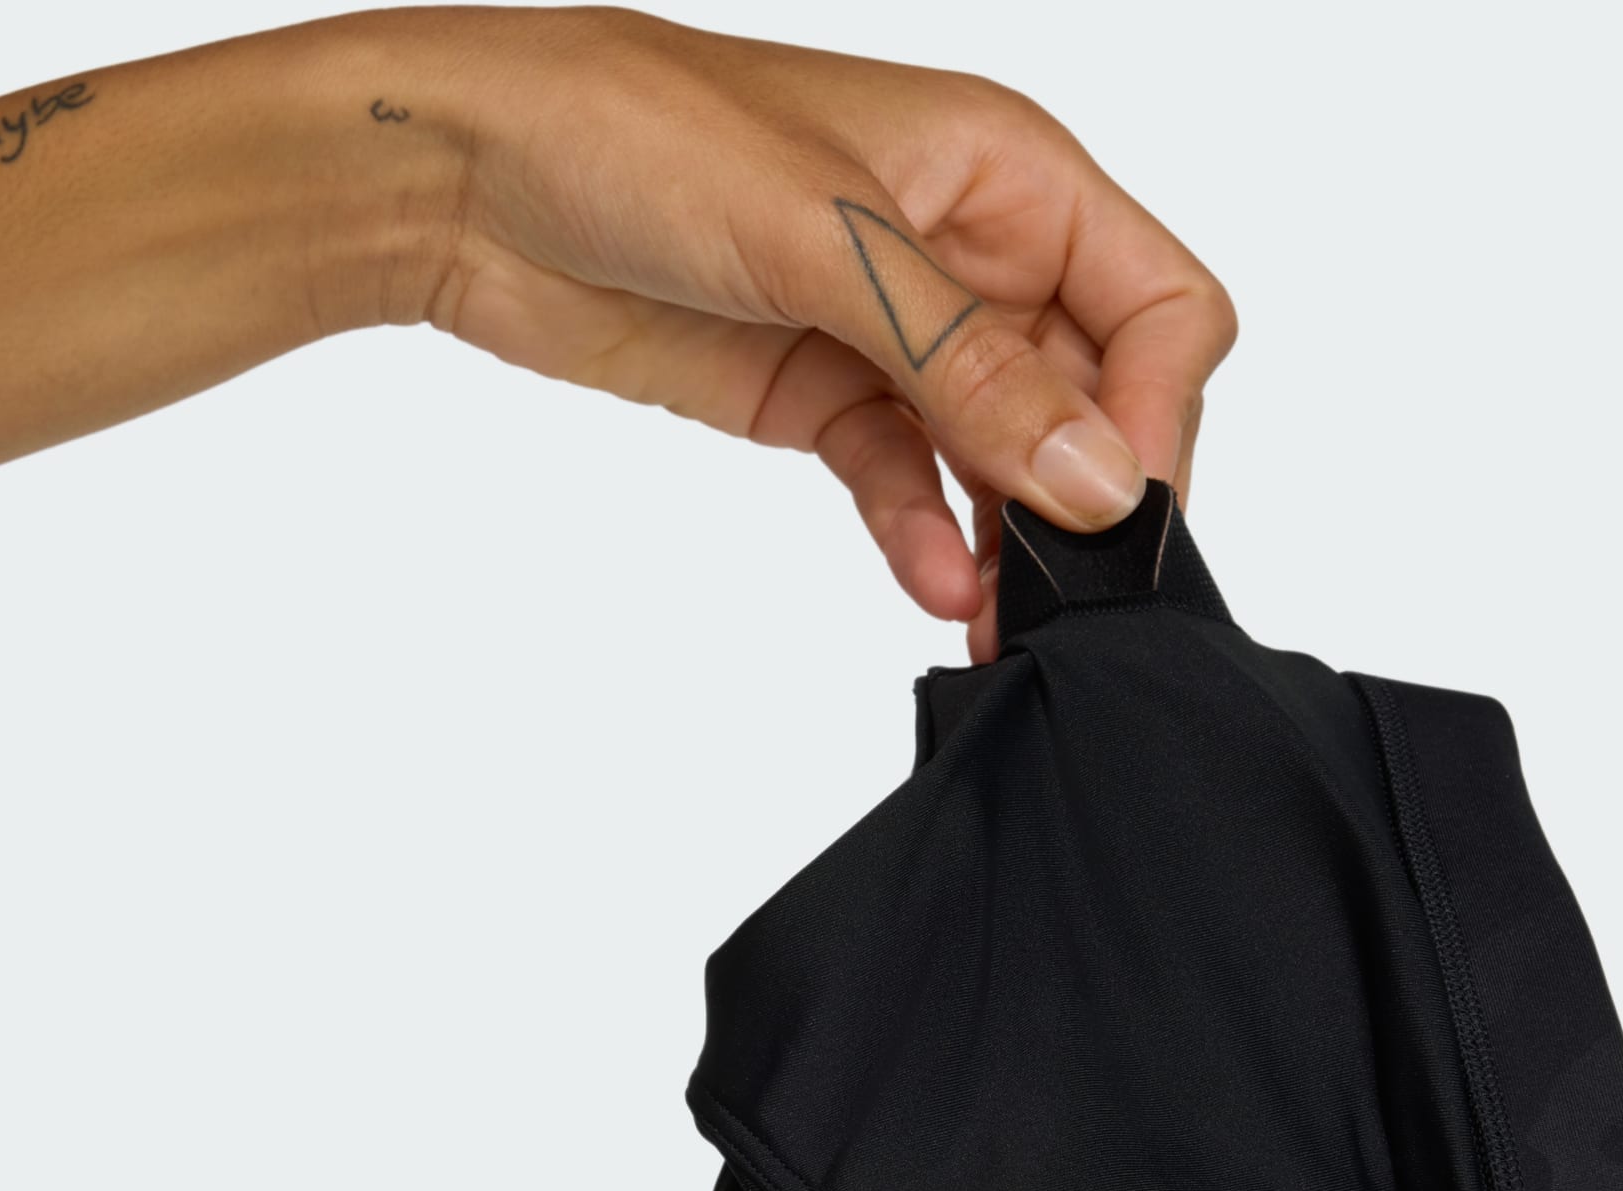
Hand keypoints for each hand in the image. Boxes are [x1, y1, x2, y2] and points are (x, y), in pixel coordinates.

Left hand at [0, 9, 1235, 662]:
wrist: (464, 180)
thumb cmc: (633, 132)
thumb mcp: (826, 242)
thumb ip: (971, 368)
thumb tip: (1099, 478)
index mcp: (1008, 173)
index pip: (1158, 306)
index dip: (1157, 412)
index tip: (1111, 505)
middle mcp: (972, 256)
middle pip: (1093, 399)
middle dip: (1082, 502)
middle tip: (1060, 597)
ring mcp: (902, 337)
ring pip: (1006, 462)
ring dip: (1008, 545)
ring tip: (994, 625)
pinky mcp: (830, 400)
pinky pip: (913, 486)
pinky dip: (927, 538)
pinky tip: (931, 587)